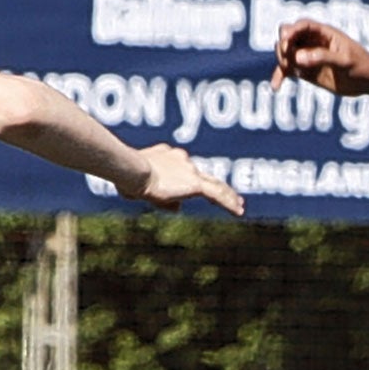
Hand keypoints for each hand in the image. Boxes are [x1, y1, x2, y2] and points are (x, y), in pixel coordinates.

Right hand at [125, 142, 244, 216]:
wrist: (133, 170)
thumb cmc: (127, 178)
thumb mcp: (142, 190)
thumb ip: (162, 198)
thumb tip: (179, 208)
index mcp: (167, 156)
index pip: (183, 170)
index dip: (189, 180)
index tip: (192, 191)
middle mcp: (182, 160)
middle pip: (203, 175)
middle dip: (217, 185)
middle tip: (231, 194)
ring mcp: (190, 170)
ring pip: (215, 184)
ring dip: (229, 195)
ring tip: (240, 206)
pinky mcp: (195, 183)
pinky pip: (217, 194)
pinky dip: (229, 203)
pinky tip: (239, 213)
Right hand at [271, 19, 368, 93]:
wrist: (368, 81)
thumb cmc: (362, 66)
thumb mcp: (345, 61)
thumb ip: (322, 58)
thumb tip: (298, 58)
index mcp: (324, 33)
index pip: (302, 25)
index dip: (291, 30)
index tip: (285, 41)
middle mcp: (312, 41)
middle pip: (288, 36)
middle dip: (283, 45)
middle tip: (287, 60)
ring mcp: (307, 55)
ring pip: (285, 52)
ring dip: (281, 60)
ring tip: (288, 72)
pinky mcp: (305, 70)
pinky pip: (287, 70)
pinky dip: (279, 76)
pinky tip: (275, 87)